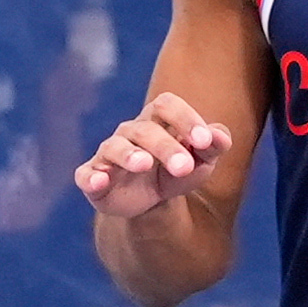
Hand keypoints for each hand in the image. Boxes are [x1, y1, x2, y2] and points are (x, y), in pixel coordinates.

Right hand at [74, 90, 228, 220]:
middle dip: (166, 147)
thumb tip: (221, 137)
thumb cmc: (176, 170)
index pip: (167, 105)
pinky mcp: (93, 178)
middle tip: (185, 167)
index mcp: (156, 119)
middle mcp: (130, 132)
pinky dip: (91, 176)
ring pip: (115, 147)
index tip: (204, 141)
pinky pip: (86, 174)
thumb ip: (212, 146)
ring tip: (144, 164)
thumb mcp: (200, 160)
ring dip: (129, 154)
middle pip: (146, 130)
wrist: (150, 201)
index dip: (185, 119)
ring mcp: (108, 154)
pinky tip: (100, 181)